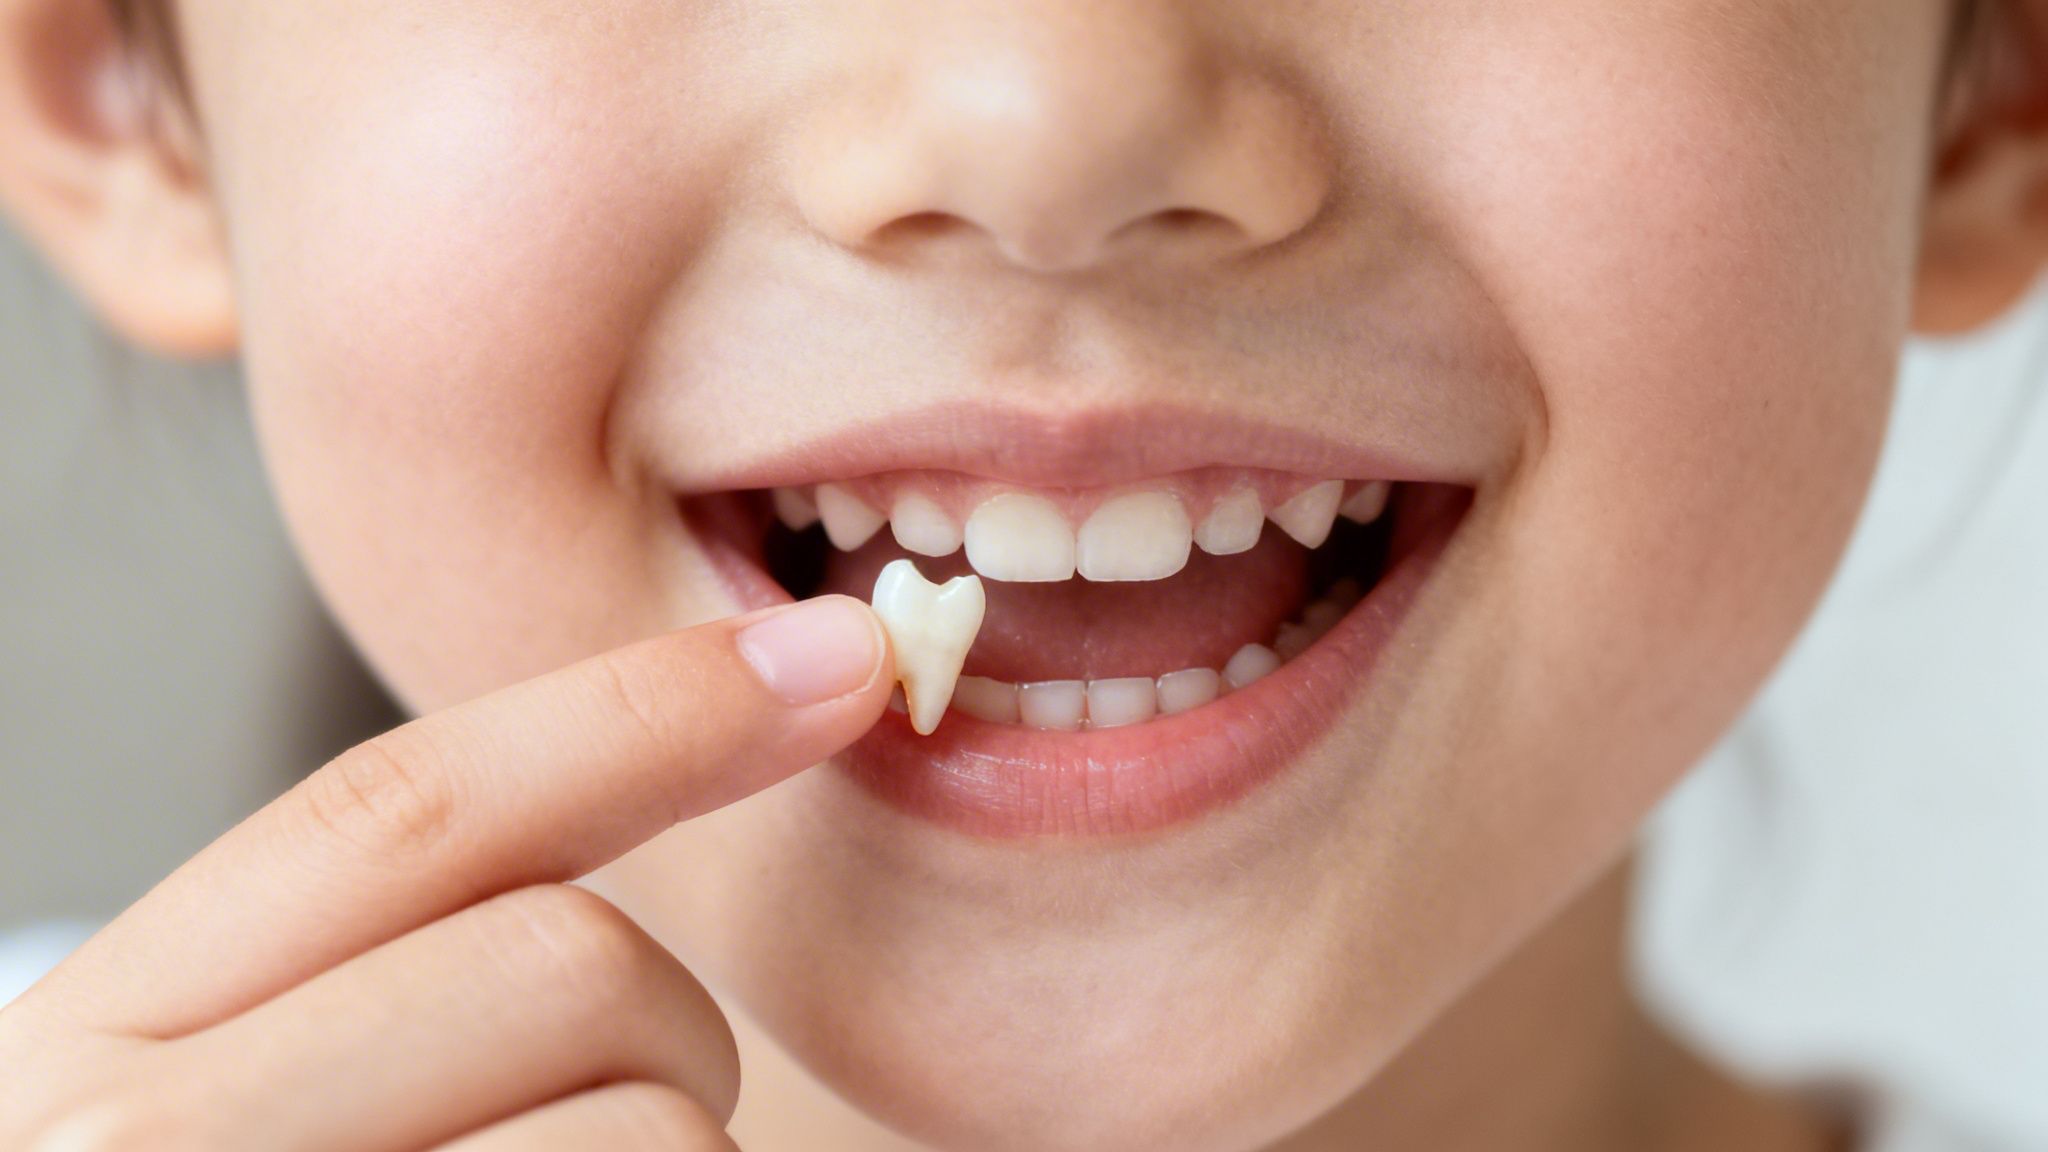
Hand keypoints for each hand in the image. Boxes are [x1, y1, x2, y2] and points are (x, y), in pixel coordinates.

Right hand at [0, 596, 890, 1150]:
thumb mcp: (218, 1106)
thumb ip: (377, 978)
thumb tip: (671, 821)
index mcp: (104, 1043)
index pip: (407, 815)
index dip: (645, 713)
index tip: (839, 663)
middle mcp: (150, 1149)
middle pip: (573, 965)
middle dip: (668, 1036)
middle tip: (614, 1121)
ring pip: (654, 1132)